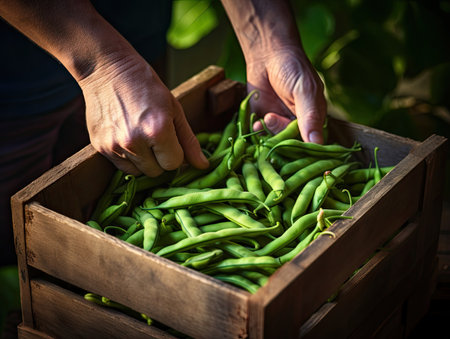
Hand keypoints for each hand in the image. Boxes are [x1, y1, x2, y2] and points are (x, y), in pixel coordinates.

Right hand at [79, 53, 208, 176]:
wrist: (108, 70)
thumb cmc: (146, 87)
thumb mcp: (174, 109)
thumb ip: (189, 141)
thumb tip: (204, 166)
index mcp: (158, 130)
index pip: (174, 164)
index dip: (175, 153)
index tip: (170, 139)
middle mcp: (134, 142)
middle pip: (157, 172)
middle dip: (160, 159)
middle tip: (155, 137)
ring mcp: (115, 146)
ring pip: (139, 172)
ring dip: (144, 161)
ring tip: (140, 136)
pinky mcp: (100, 147)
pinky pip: (122, 168)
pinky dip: (128, 159)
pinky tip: (127, 138)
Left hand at [247, 47, 326, 142]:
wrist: (268, 55)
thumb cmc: (293, 69)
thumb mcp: (305, 91)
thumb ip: (310, 116)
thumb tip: (316, 142)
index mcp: (314, 118)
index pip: (312, 143)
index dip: (303, 146)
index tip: (290, 140)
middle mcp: (298, 124)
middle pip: (291, 144)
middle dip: (280, 135)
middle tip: (271, 118)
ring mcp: (280, 123)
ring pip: (275, 142)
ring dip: (269, 132)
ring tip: (266, 116)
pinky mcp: (263, 121)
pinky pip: (261, 135)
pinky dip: (257, 132)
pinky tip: (255, 122)